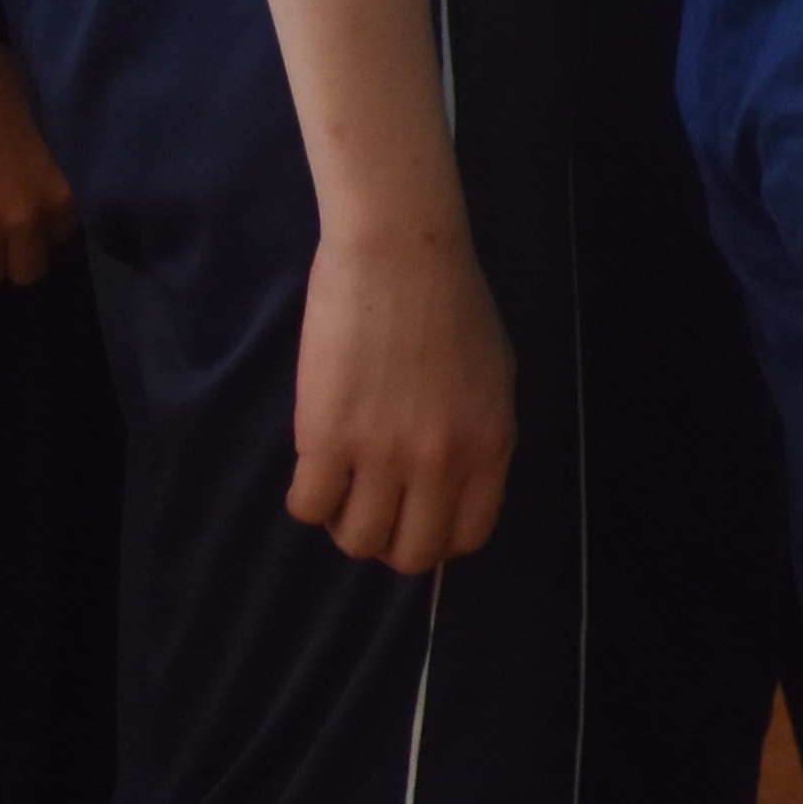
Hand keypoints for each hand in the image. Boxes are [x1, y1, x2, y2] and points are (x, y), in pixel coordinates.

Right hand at [289, 222, 515, 570]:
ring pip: (356, 539)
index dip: (437, 537)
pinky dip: (308, 500)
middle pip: (410, 552)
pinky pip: (309, 505)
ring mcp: (384, 452)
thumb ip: (478, 437)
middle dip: (389, 540)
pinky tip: (313, 471)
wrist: (401, 250)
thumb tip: (453, 486)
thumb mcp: (494, 376)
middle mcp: (442, 461)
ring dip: (346, 522)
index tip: (416, 518)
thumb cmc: (452, 301)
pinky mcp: (328, 436)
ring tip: (342, 487)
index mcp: (491, 445)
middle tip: (373, 508)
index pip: (467, 535)